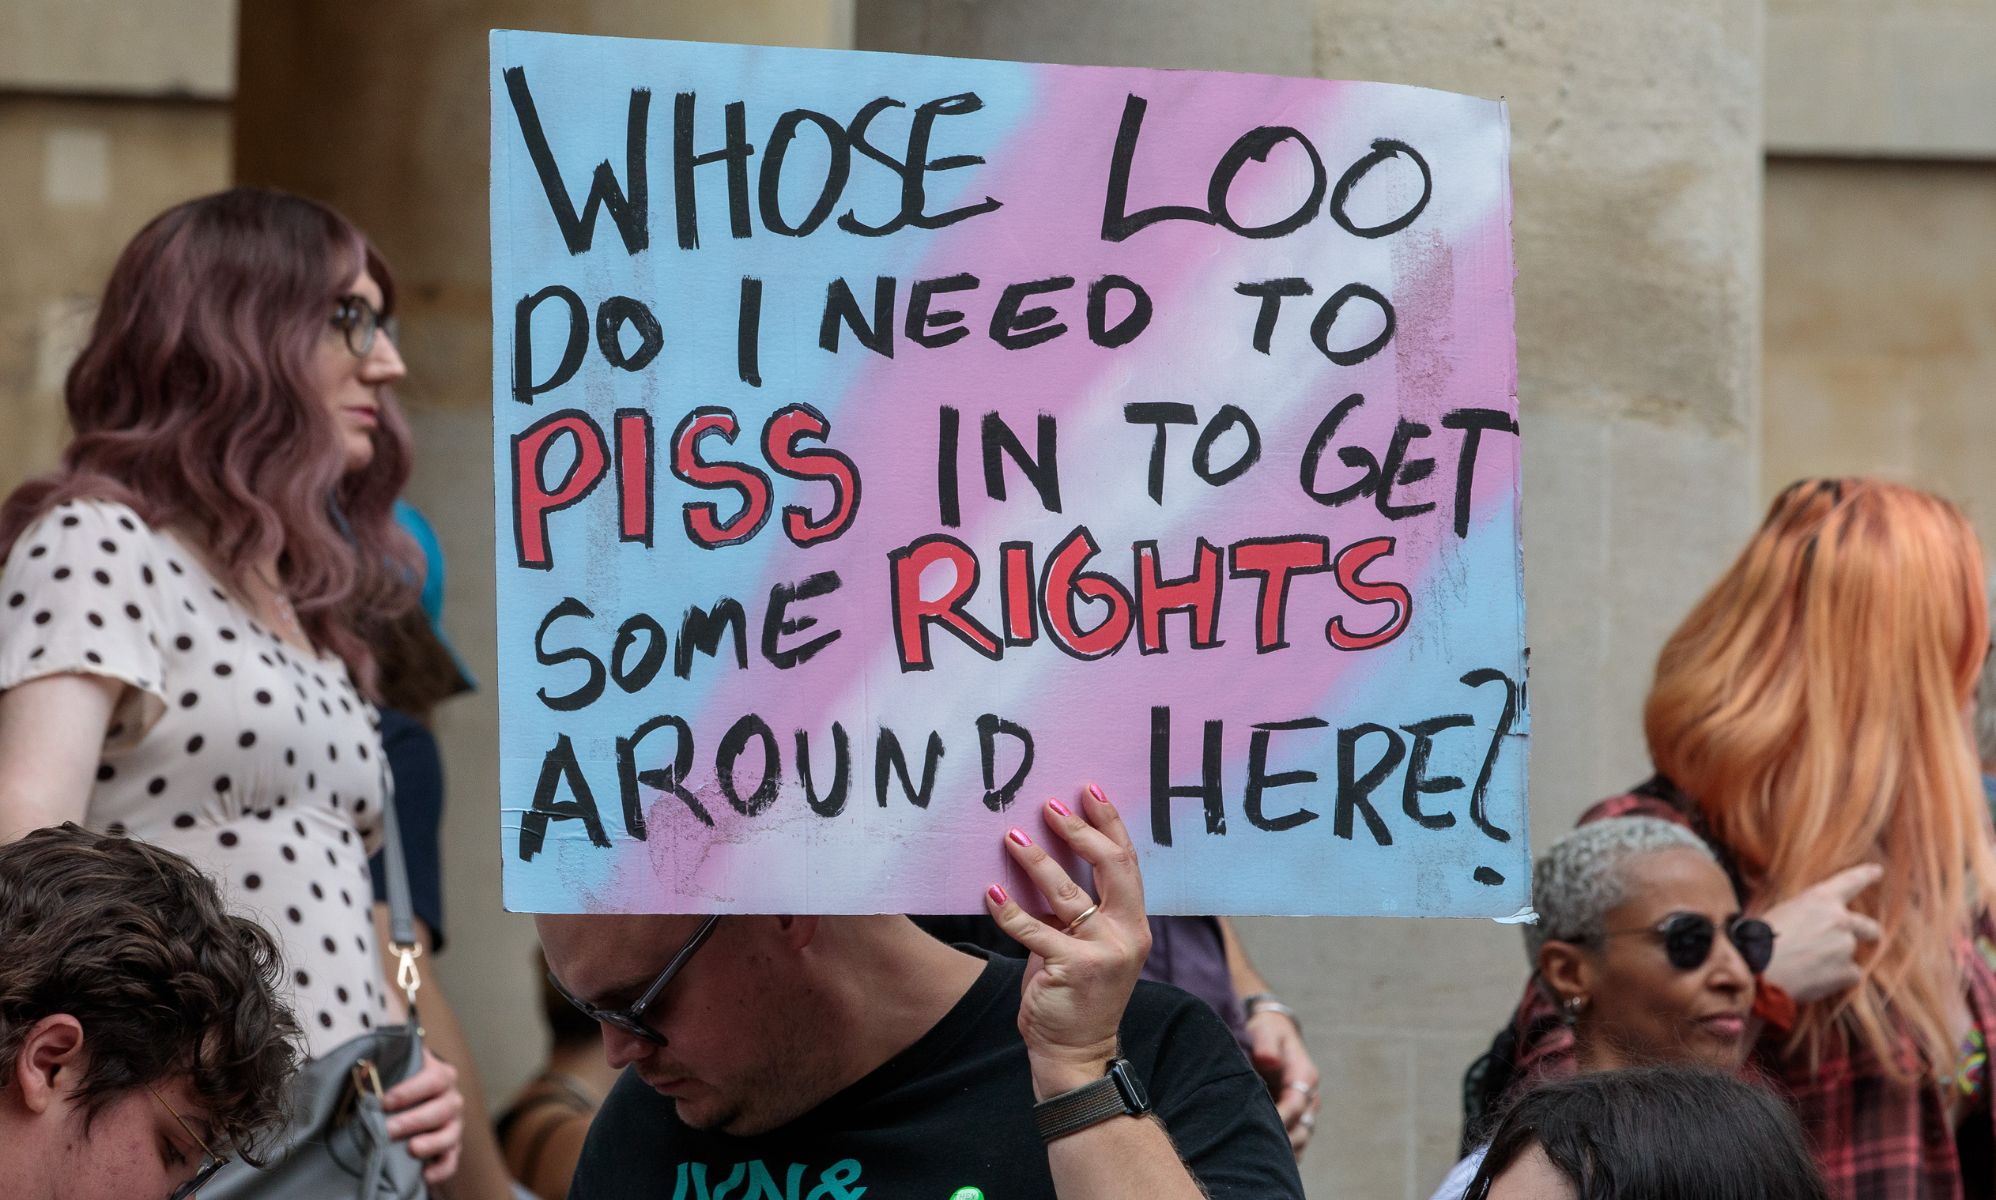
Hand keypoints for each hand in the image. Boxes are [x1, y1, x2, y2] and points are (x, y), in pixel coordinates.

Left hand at [384, 1046, 463, 1182]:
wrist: (410, 1098)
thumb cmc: (397, 1080)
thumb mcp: (394, 1063)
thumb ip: (387, 1055)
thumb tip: (375, 1042)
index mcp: (441, 1074)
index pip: (434, 1079)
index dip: (411, 1091)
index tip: (385, 1101)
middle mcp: (451, 1099)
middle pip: (443, 1108)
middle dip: (415, 1120)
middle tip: (388, 1130)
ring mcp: (453, 1124)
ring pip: (451, 1134)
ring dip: (432, 1142)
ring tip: (411, 1149)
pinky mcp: (451, 1147)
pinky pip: (452, 1160)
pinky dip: (442, 1169)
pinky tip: (426, 1174)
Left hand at [985, 785, 1151, 1099]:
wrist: (1076, 1052)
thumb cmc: (1077, 994)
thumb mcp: (1090, 946)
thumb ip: (1079, 910)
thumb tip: (1048, 859)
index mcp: (1134, 923)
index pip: (1127, 863)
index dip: (1110, 824)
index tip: (1090, 791)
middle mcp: (1125, 934)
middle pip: (1110, 867)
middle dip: (1080, 832)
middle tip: (1051, 806)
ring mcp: (1101, 952)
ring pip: (1067, 894)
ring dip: (1037, 861)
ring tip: (1013, 836)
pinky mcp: (1071, 969)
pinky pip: (1033, 929)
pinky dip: (1009, 908)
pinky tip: (991, 891)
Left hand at [1246, 1008, 1318, 1157]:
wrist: (1272, 1033)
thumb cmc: (1267, 1032)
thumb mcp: (1266, 1031)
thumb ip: (1267, 1045)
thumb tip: (1267, 1060)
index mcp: (1304, 1076)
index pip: (1296, 1104)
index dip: (1281, 1119)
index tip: (1261, 1130)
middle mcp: (1309, 1096)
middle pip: (1302, 1128)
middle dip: (1284, 1143)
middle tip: (1260, 1156)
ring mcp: (1304, 1109)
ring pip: (1300, 1138)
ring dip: (1286, 1152)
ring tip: (1262, 1164)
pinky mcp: (1295, 1117)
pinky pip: (1294, 1141)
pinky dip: (1284, 1153)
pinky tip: (1266, 1163)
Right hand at [1757, 863, 1883, 1003]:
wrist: (1757, 968)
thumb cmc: (1759, 938)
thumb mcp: (1784, 912)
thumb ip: (1810, 914)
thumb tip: (1817, 925)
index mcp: (1821, 899)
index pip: (1850, 881)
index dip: (1865, 875)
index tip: (1877, 871)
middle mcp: (1840, 920)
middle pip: (1868, 927)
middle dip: (1869, 933)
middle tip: (1869, 939)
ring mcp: (1846, 946)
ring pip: (1851, 955)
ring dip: (1837, 961)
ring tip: (1810, 968)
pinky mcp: (1848, 972)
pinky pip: (1849, 976)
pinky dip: (1836, 980)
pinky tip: (1814, 981)